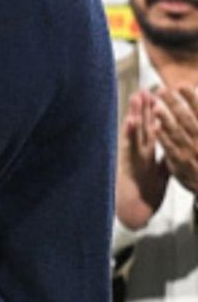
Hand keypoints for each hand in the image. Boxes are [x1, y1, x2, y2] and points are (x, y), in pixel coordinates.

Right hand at [117, 89, 167, 228]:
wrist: (134, 212)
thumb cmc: (146, 197)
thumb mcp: (160, 177)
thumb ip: (164, 163)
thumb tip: (171, 154)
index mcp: (147, 154)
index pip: (150, 129)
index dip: (152, 114)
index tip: (154, 97)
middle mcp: (139, 152)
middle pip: (142, 125)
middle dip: (143, 108)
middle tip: (144, 89)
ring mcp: (133, 156)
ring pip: (135, 131)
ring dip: (135, 114)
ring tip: (136, 96)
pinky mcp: (129, 164)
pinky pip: (130, 146)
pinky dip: (129, 133)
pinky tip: (130, 120)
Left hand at [154, 85, 197, 194]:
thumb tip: (196, 107)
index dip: (192, 98)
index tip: (181, 85)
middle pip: (186, 119)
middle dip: (174, 104)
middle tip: (162, 90)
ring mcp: (191, 153)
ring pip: (178, 133)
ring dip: (166, 119)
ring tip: (155, 106)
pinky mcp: (181, 165)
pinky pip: (171, 150)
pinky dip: (164, 138)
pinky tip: (155, 128)